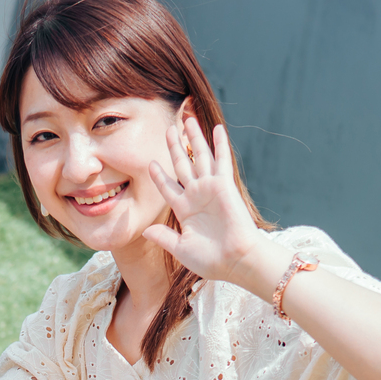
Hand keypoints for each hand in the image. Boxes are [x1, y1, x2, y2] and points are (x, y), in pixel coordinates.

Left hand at [142, 119, 273, 287]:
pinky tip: (217, 129)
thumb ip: (164, 237)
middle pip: (182, 165)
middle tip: (168, 129)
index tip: (150, 163)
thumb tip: (145, 230)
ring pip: (199, 157)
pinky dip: (219, 144)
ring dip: (194, 138)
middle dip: (174, 147)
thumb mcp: (181, 249)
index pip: (168, 188)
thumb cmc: (211, 260)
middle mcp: (196, 196)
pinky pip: (221, 161)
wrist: (235, 260)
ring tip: (187, 118)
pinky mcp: (225, 186)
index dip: (159, 176)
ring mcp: (210, 189)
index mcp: (185, 210)